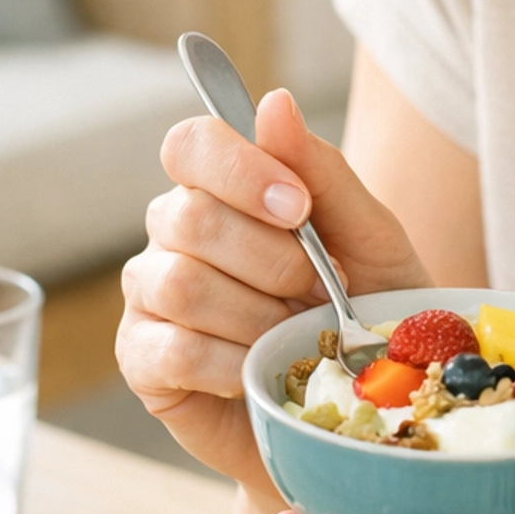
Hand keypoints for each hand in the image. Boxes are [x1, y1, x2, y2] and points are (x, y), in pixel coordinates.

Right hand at [116, 89, 431, 489]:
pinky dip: (231, 362)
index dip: (239, 168)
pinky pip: (173, 350)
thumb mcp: (370, 238)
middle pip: (189, 216)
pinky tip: (260, 370)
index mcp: (221, 188)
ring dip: (257, 314)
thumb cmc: (368, 311)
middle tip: (318, 289)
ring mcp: (151, 297)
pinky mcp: (144, 363)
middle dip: (271, 258)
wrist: (365, 411)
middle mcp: (173, 234)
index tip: (297, 207)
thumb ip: (322, 172)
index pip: (191, 143)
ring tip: (296, 334)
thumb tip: (274, 102)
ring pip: (180, 283)